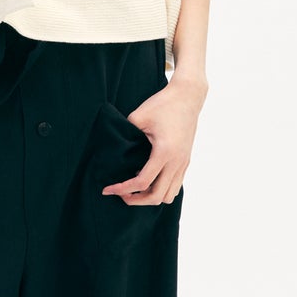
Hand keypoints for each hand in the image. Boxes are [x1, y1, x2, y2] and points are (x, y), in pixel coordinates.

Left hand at [101, 72, 205, 205]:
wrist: (188, 96)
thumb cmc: (163, 104)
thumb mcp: (138, 116)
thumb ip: (125, 135)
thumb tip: (112, 151)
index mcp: (164, 152)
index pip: (142, 182)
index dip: (123, 189)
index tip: (108, 189)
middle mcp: (177, 161)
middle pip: (156, 196)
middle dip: (136, 200)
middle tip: (121, 194)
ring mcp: (183, 162)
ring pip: (169, 195)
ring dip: (150, 197)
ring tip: (135, 189)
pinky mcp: (186, 160)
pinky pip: (175, 186)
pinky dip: (161, 189)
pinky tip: (148, 179)